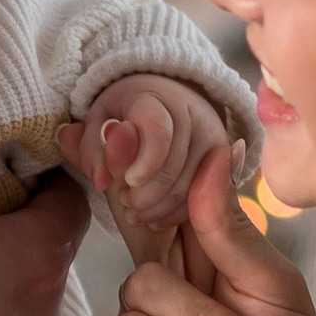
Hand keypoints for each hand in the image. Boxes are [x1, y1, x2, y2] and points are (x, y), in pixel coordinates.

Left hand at [57, 76, 235, 258]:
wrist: (166, 97)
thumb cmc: (125, 112)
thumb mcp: (98, 121)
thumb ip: (91, 149)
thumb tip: (100, 179)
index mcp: (155, 98)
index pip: (156, 131)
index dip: (142, 162)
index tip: (125, 182)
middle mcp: (192, 113)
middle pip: (174, 165)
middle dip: (146, 193)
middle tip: (123, 201)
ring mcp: (212, 135)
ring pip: (192, 185)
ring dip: (160, 206)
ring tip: (134, 212)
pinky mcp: (223, 157)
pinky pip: (206, 194)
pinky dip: (178, 212)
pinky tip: (155, 217)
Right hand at [94, 145, 315, 315]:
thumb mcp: (278, 294)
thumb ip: (233, 232)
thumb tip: (211, 156)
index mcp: (208, 253)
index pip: (168, 196)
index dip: (141, 159)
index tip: (119, 122)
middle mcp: (170, 280)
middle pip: (135, 221)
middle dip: (129, 190)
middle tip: (122, 151)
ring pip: (142, 282)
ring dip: (198, 314)